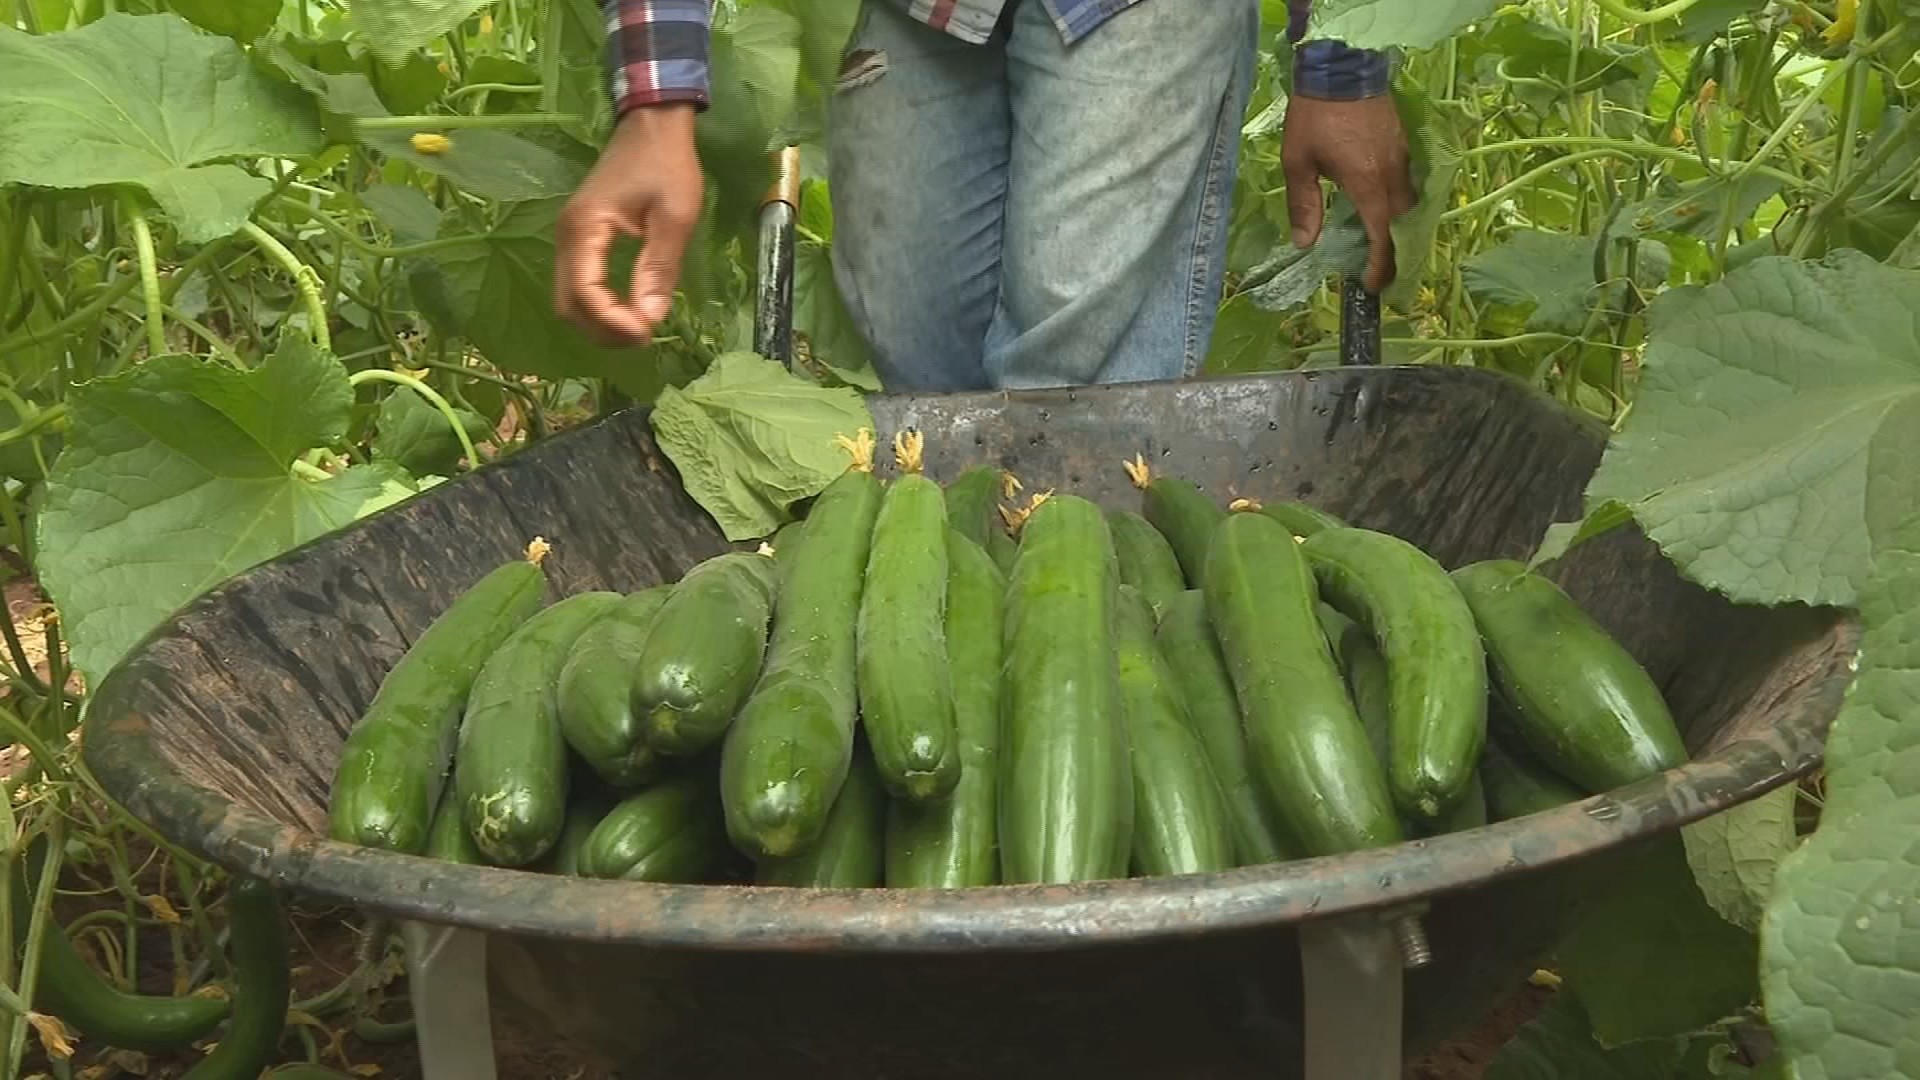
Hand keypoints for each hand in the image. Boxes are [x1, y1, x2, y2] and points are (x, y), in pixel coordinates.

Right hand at [554, 104, 703, 345]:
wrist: (651, 125)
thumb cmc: (666, 165)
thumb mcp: (674, 217)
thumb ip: (659, 268)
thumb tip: (650, 318)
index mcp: (584, 230)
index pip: (585, 295)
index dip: (612, 323)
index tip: (647, 333)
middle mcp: (566, 237)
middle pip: (568, 305)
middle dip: (603, 330)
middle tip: (644, 337)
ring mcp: (568, 238)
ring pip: (569, 299)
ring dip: (599, 322)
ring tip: (639, 327)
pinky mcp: (579, 238)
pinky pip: (578, 284)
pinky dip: (598, 305)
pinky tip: (628, 309)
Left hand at [1282, 94, 1414, 293]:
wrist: (1341, 67)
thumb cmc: (1315, 116)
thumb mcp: (1298, 162)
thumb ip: (1303, 205)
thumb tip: (1304, 244)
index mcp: (1368, 184)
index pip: (1382, 236)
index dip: (1379, 266)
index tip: (1371, 286)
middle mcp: (1392, 175)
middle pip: (1401, 225)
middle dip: (1393, 253)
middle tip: (1377, 272)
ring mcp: (1403, 157)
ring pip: (1409, 204)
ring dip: (1397, 228)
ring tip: (1381, 245)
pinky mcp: (1403, 144)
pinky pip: (1407, 184)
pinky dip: (1398, 204)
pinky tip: (1381, 208)